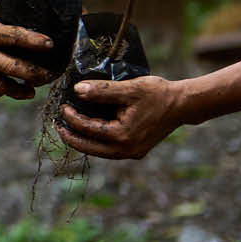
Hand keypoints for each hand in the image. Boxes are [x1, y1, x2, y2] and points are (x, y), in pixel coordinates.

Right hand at [0, 2, 56, 98]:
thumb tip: (11, 9)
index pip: (17, 37)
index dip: (36, 42)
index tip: (51, 44)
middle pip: (16, 69)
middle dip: (37, 74)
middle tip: (50, 74)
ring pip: (3, 87)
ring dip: (21, 90)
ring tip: (32, 91)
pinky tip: (6, 90)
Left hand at [56, 76, 187, 158]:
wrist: (182, 104)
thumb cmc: (158, 94)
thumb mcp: (129, 88)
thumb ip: (102, 91)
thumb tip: (78, 90)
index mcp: (122, 136)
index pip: (88, 129)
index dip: (72, 118)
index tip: (62, 107)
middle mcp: (126, 150)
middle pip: (90, 148)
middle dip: (72, 138)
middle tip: (58, 126)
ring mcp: (132, 153)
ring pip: (99, 152)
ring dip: (84, 141)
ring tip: (70, 130)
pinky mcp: (136, 151)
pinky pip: (110, 150)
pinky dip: (98, 142)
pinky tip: (91, 132)